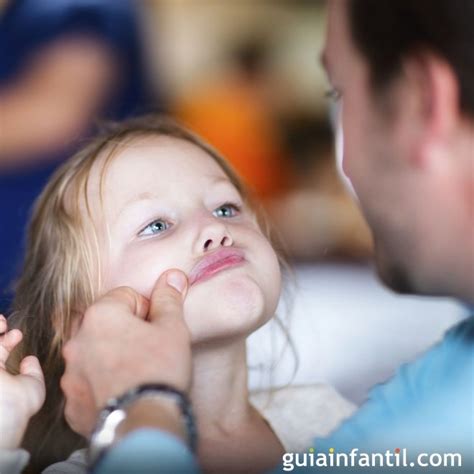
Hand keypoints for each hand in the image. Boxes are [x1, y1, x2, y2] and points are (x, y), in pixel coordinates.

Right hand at [0, 315, 45, 448]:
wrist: (1, 413)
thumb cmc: (20, 405)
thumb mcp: (33, 385)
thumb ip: (32, 371)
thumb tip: (29, 359)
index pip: (0, 352)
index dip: (8, 339)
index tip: (18, 334)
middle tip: (3, 321)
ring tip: (1, 321)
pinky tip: (0, 325)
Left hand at [61, 269, 190, 435]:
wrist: (145, 424)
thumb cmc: (160, 369)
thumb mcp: (173, 328)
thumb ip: (168, 299)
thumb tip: (172, 276)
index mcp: (101, 315)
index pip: (125, 296)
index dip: (146, 309)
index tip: (155, 328)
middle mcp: (77, 341)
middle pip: (105, 323)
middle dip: (125, 331)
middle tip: (148, 349)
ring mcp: (71, 373)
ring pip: (93, 353)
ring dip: (110, 356)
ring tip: (135, 372)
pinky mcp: (71, 402)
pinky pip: (87, 383)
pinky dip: (101, 384)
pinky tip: (122, 392)